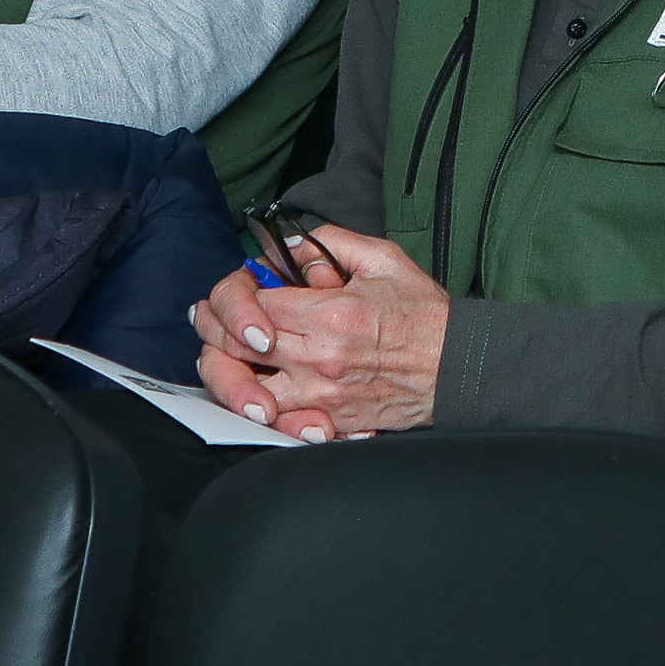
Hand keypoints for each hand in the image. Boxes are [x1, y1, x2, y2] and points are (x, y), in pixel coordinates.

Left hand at [187, 224, 448, 439]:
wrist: (457, 367)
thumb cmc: (424, 315)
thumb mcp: (384, 259)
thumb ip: (331, 242)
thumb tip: (288, 246)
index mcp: (328, 315)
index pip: (251, 302)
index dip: (232, 292)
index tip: (241, 286)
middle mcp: (317, 359)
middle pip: (234, 347)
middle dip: (212, 326)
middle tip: (208, 315)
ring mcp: (319, 397)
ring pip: (242, 392)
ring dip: (223, 371)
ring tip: (221, 354)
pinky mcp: (326, 422)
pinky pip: (272, 423)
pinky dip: (254, 408)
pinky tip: (251, 390)